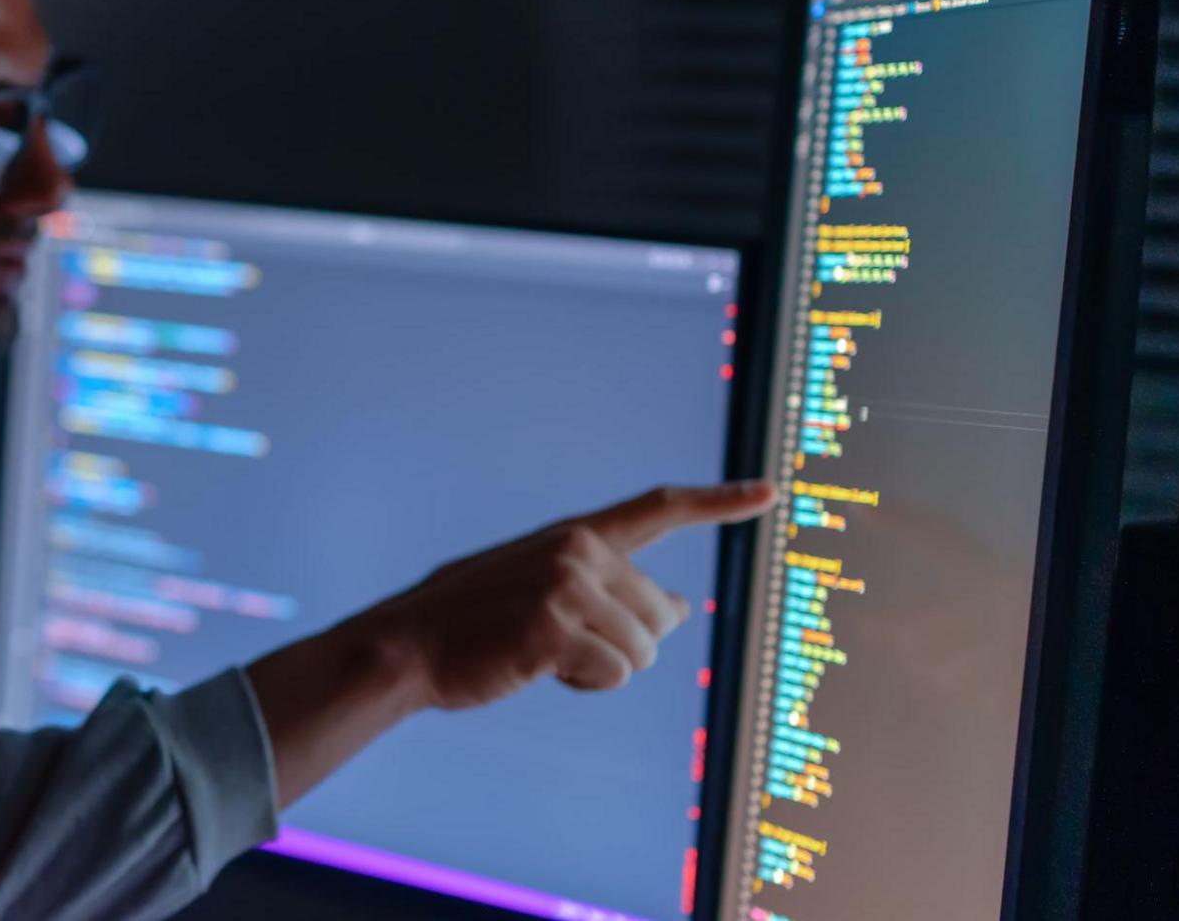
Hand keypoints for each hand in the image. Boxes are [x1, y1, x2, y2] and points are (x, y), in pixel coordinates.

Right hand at [365, 481, 776, 709]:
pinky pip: (612, 675)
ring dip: (600, 669)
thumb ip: (611, 591)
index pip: (657, 509)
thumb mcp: (546, 593)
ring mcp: (565, 587)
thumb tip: (683, 610)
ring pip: (642, 653)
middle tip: (560, 645)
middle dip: (625, 645)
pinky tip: (536, 669)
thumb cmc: (476, 625)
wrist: (407, 646)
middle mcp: (576, 551)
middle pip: (659, 617)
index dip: (719, 501)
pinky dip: (583, 686)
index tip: (770, 491)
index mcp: (574, 535)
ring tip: (541, 654)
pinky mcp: (553, 629)